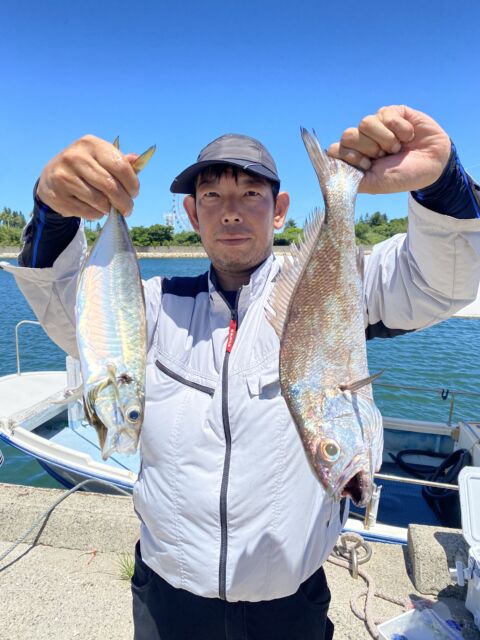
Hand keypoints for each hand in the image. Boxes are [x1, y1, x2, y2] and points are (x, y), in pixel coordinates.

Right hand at [36, 135, 139, 218]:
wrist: (51, 178)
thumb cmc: (84, 167)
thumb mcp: (101, 158)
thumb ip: (120, 160)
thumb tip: (137, 160)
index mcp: (91, 144)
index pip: (120, 166)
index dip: (132, 183)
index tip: (134, 193)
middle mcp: (75, 157)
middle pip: (111, 186)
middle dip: (125, 202)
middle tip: (128, 209)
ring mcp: (64, 176)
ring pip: (100, 202)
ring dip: (110, 209)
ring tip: (110, 207)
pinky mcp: (58, 196)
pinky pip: (88, 212)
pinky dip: (97, 214)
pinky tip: (95, 208)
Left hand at [328, 105, 451, 193]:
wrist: (433, 165)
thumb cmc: (403, 176)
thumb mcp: (376, 184)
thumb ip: (352, 179)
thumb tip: (331, 174)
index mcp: (355, 157)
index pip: (335, 150)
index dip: (350, 157)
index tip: (367, 166)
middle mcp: (362, 139)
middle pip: (348, 135)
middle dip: (368, 148)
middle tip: (384, 156)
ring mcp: (377, 124)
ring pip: (365, 122)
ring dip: (385, 139)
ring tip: (397, 147)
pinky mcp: (392, 112)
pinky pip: (386, 114)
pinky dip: (400, 129)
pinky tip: (408, 136)